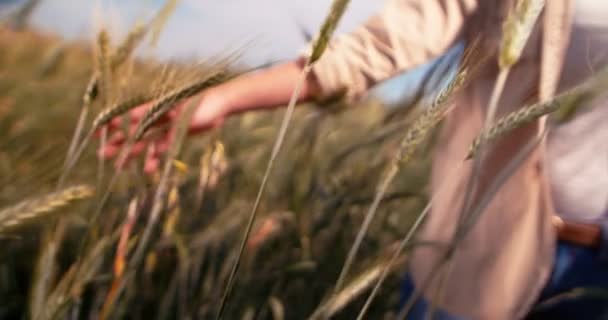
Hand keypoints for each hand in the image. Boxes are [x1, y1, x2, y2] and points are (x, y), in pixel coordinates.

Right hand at [99, 91, 227, 173]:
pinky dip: (155, 159)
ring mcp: (165, 127)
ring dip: (134, 154)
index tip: (95, 133)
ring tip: (121, 167)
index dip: (110, 124)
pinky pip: (162, 149)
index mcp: (151, 107)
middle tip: (103, 155)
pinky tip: (149, 170)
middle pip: (132, 132)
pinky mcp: (176, 136)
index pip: (125, 115)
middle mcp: (155, 117)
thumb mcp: (172, 107)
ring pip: (145, 143)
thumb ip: (152, 113)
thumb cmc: (195, 101)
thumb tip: (130, 117)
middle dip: (118, 143)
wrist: (219, 105)